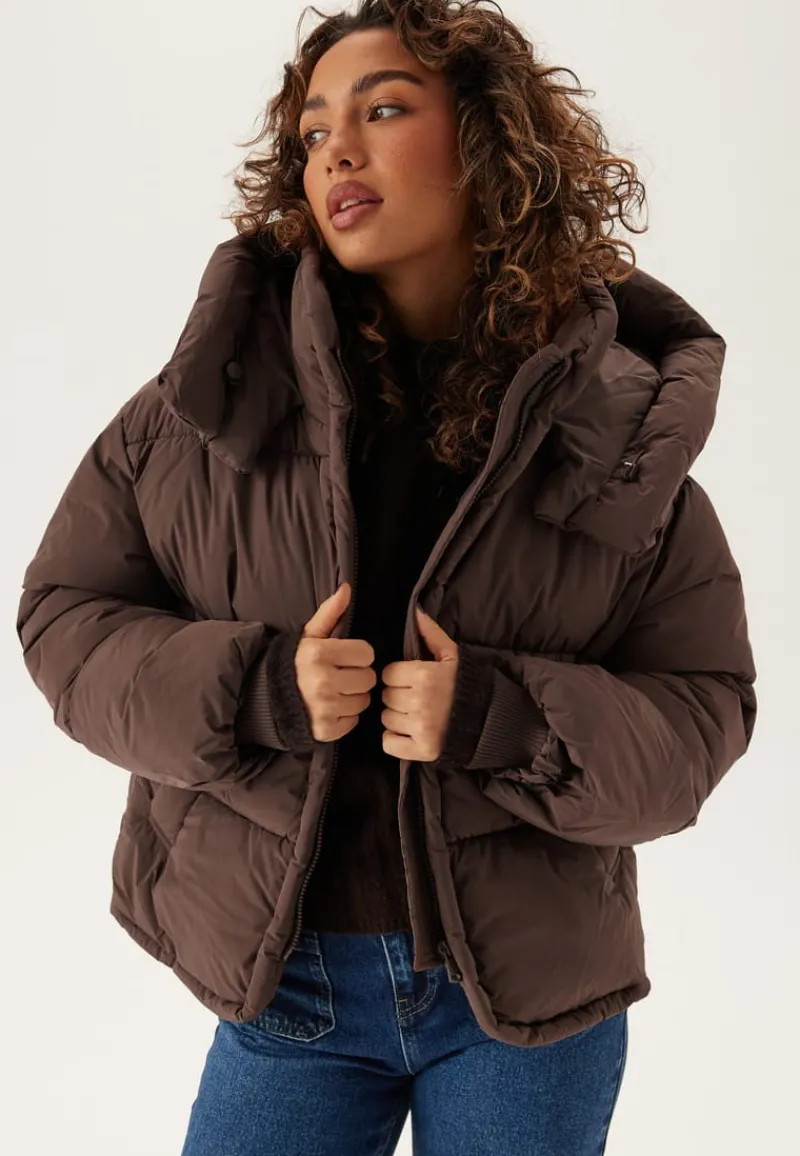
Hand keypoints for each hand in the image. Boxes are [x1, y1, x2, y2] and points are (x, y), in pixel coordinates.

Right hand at [295, 583, 375, 742]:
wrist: (267, 699)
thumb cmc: (294, 664)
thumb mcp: (309, 636)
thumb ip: (330, 613)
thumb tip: (347, 588)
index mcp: (318, 654)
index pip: (366, 653)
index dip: (358, 655)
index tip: (345, 657)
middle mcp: (322, 681)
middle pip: (368, 678)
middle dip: (357, 675)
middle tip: (341, 675)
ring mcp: (325, 708)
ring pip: (364, 700)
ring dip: (354, 696)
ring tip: (336, 691)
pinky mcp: (326, 730)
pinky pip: (354, 720)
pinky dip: (346, 715)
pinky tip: (331, 708)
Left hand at [380, 607, 458, 761]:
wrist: (489, 718)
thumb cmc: (466, 684)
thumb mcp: (452, 655)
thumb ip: (431, 633)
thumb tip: (416, 612)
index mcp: (424, 675)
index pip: (388, 674)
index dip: (399, 677)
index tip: (413, 681)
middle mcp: (420, 701)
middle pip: (386, 697)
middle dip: (398, 697)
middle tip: (416, 699)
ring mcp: (421, 727)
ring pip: (387, 719)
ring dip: (397, 718)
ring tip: (417, 715)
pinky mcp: (422, 750)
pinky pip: (388, 743)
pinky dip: (395, 740)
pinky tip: (411, 733)